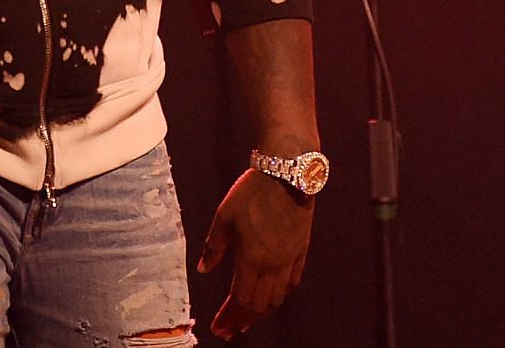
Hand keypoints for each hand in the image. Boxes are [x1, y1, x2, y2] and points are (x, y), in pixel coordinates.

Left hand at [198, 169, 313, 339]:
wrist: (287, 173)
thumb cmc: (252, 191)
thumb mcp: (224, 216)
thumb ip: (213, 246)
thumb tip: (202, 270)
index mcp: (251, 258)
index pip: (239, 299)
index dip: (228, 317)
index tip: (218, 328)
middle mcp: (273, 264)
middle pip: (259, 305)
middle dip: (242, 321)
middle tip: (229, 331)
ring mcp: (290, 259)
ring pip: (278, 297)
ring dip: (262, 313)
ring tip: (248, 320)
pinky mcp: (301, 249)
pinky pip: (293, 281)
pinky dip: (282, 295)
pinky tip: (274, 297)